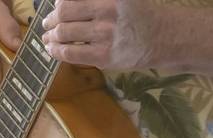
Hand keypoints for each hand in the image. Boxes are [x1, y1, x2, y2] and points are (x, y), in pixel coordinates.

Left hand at [40, 0, 155, 68]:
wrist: (165, 37)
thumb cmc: (141, 14)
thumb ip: (96, 0)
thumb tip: (64, 2)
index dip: (59, 1)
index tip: (57, 4)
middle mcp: (107, 11)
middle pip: (64, 11)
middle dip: (51, 17)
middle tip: (47, 21)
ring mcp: (105, 35)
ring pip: (65, 33)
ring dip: (51, 35)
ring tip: (47, 36)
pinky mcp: (105, 56)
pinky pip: (71, 54)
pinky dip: (57, 51)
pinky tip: (52, 49)